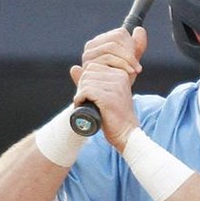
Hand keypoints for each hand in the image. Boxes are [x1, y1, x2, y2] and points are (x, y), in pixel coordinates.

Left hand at [70, 27, 146, 147]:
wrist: (126, 133)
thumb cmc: (113, 116)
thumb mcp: (103, 94)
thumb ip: (90, 81)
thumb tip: (73, 68)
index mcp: (120, 74)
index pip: (92, 67)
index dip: (85, 80)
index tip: (89, 95)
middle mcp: (119, 77)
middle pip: (88, 73)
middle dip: (81, 87)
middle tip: (84, 101)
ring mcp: (115, 87)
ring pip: (86, 82)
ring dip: (80, 94)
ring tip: (84, 105)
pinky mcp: (109, 97)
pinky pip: (86, 91)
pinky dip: (79, 99)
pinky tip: (82, 106)